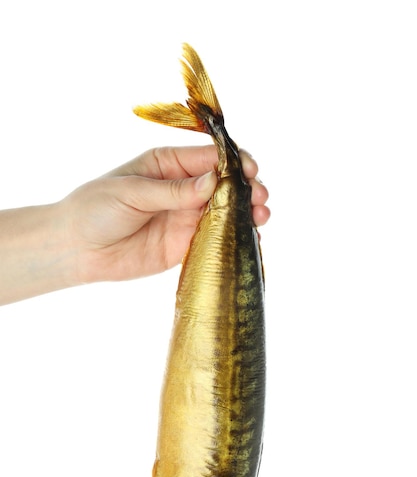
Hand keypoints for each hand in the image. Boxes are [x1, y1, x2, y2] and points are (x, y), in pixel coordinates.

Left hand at [63, 145, 269, 283]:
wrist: (77, 248)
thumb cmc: (96, 208)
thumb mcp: (132, 192)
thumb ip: (173, 191)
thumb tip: (213, 183)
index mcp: (168, 164)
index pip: (210, 158)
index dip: (234, 163)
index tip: (251, 171)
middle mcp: (182, 189)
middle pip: (225, 185)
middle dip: (247, 189)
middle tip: (260, 198)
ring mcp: (185, 218)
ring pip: (225, 213)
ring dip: (246, 214)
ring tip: (261, 217)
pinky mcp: (184, 246)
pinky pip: (215, 240)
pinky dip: (234, 239)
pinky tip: (250, 241)